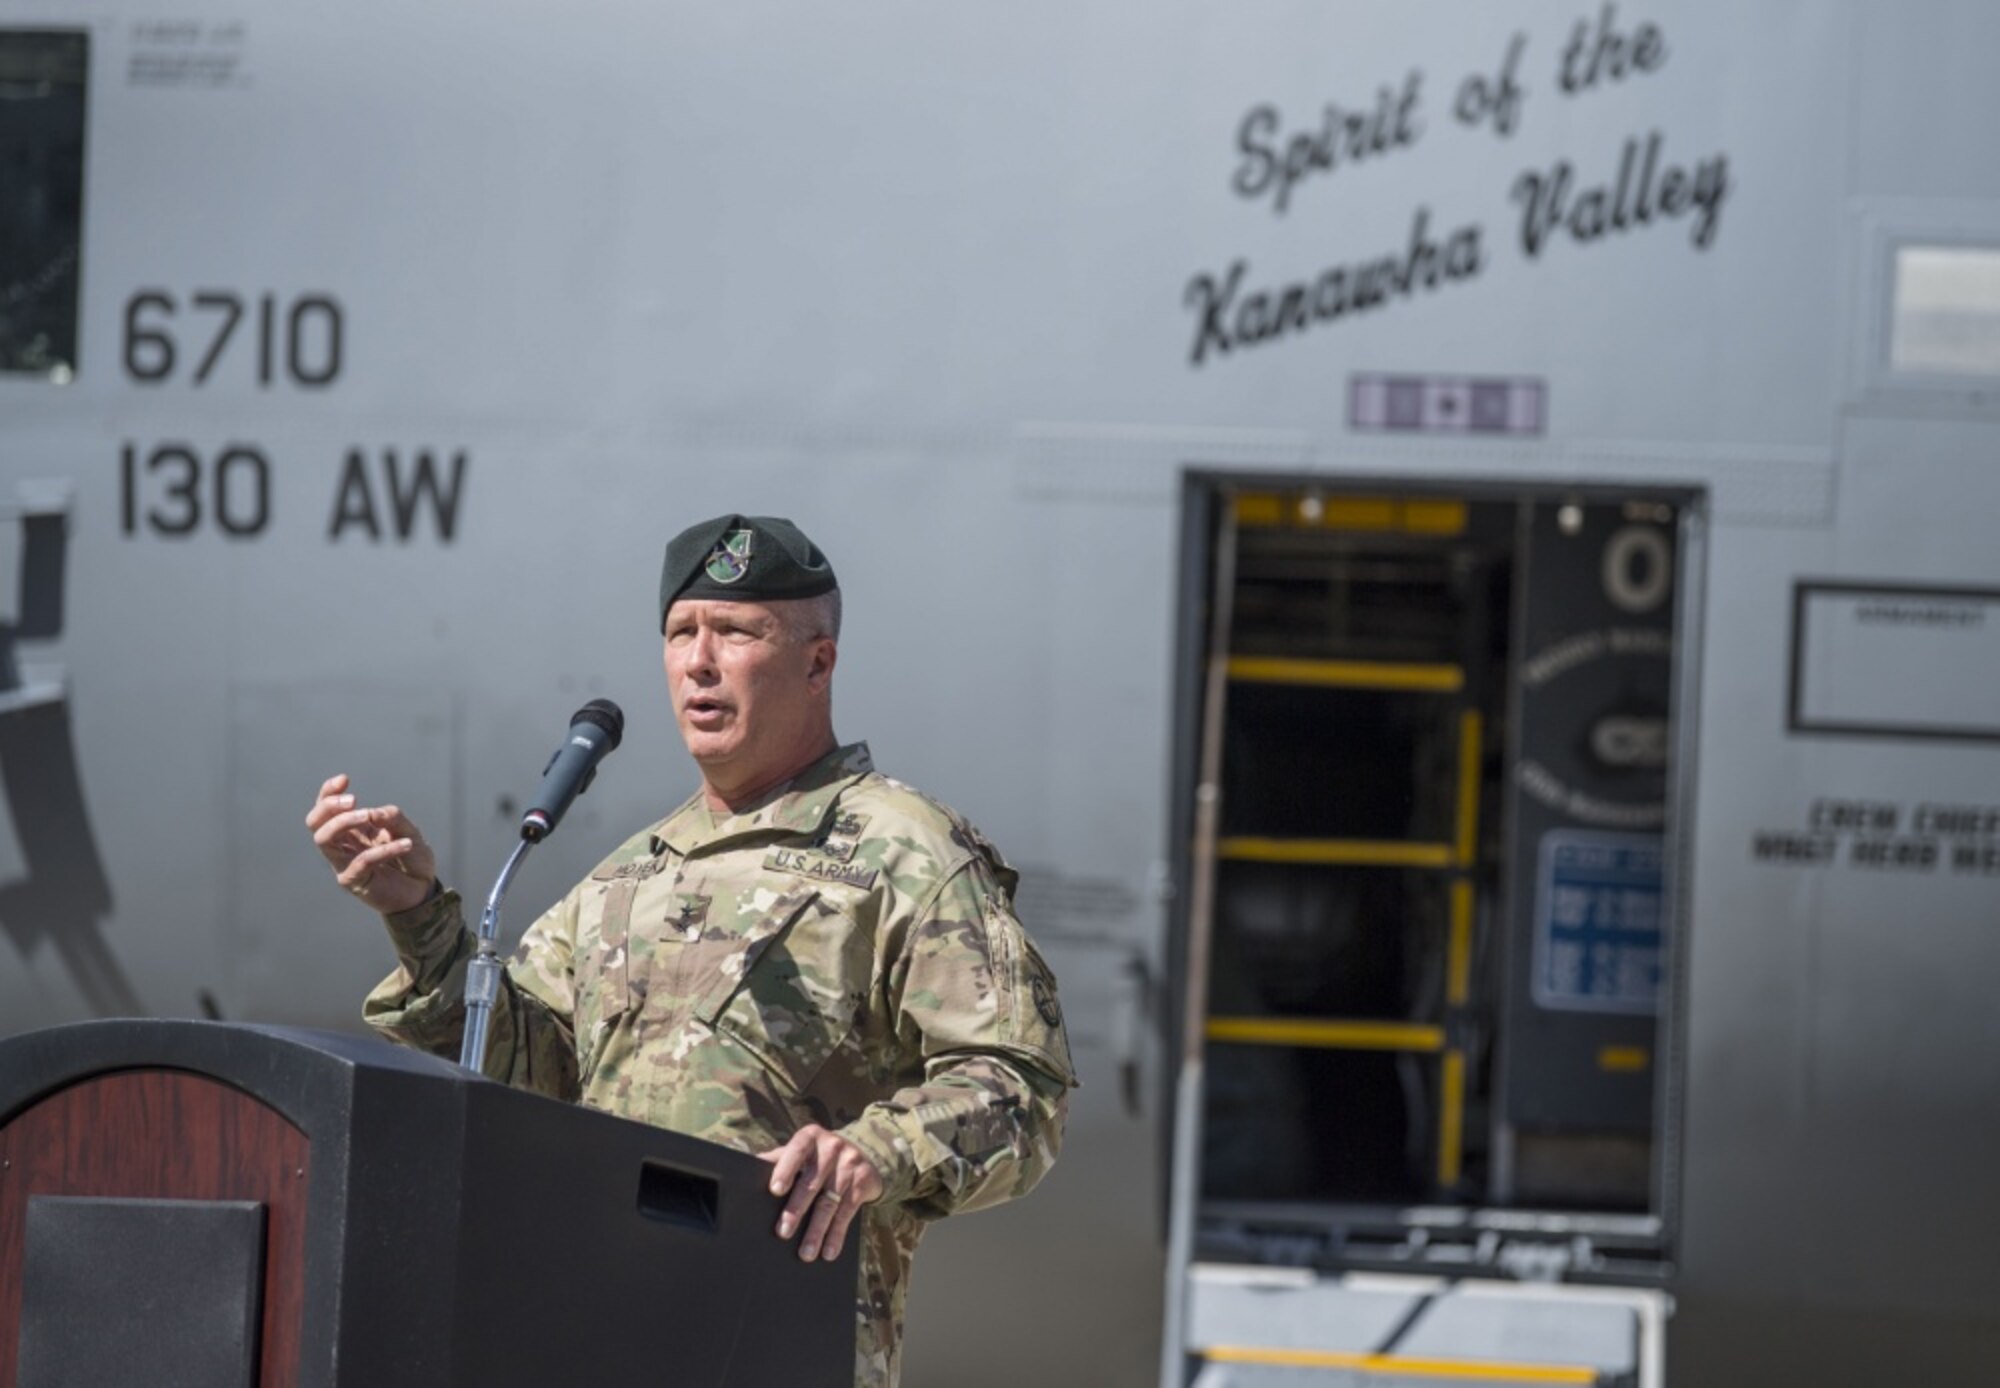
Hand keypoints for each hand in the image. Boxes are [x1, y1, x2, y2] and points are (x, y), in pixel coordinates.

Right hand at [306, 773, 438, 915]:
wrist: (423, 890)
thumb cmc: (412, 858)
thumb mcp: (408, 830)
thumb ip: (392, 817)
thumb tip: (373, 813)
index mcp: (352, 829)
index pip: (326, 809)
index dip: (328, 793)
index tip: (344, 780)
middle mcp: (343, 845)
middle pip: (315, 823)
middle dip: (329, 807)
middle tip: (353, 800)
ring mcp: (345, 863)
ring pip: (324, 840)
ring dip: (344, 822)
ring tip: (368, 816)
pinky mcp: (354, 881)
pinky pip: (361, 861)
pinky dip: (383, 850)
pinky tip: (406, 845)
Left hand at [758, 1124, 883, 1262]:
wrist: (864, 1153)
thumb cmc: (818, 1156)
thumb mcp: (802, 1151)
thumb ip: (778, 1159)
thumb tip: (746, 1168)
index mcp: (810, 1137)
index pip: (796, 1151)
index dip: (785, 1170)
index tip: (775, 1190)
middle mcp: (831, 1147)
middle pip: (811, 1183)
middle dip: (796, 1210)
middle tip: (783, 1232)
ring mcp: (849, 1164)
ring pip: (829, 1203)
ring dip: (817, 1231)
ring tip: (805, 1253)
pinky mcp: (863, 1181)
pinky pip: (847, 1212)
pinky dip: (836, 1234)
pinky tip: (828, 1251)